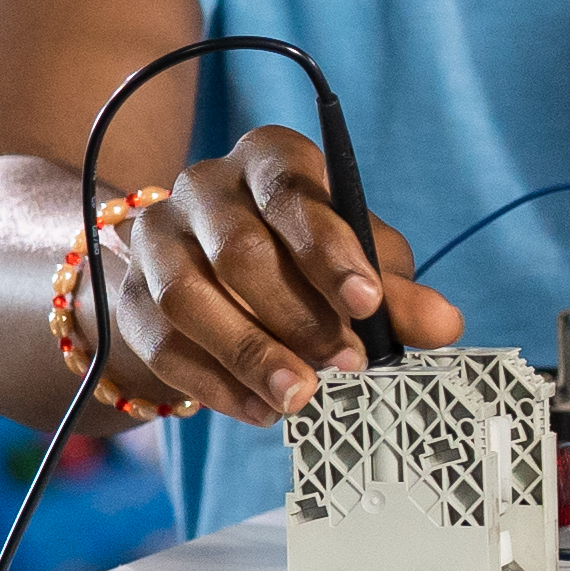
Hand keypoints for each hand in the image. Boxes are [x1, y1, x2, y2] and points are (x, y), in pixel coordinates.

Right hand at [94, 124, 456, 424]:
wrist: (210, 278)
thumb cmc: (304, 259)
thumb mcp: (360, 265)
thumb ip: (398, 293)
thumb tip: (443, 325)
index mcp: (271, 161)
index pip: (293, 194)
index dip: (330, 251)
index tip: (367, 304)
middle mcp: (205, 188)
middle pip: (239, 249)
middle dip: (298, 315)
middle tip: (347, 363)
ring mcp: (155, 239)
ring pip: (188, 297)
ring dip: (250, 354)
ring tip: (300, 397)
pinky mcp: (126, 294)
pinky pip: (162, 343)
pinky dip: (215, 384)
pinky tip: (260, 409)